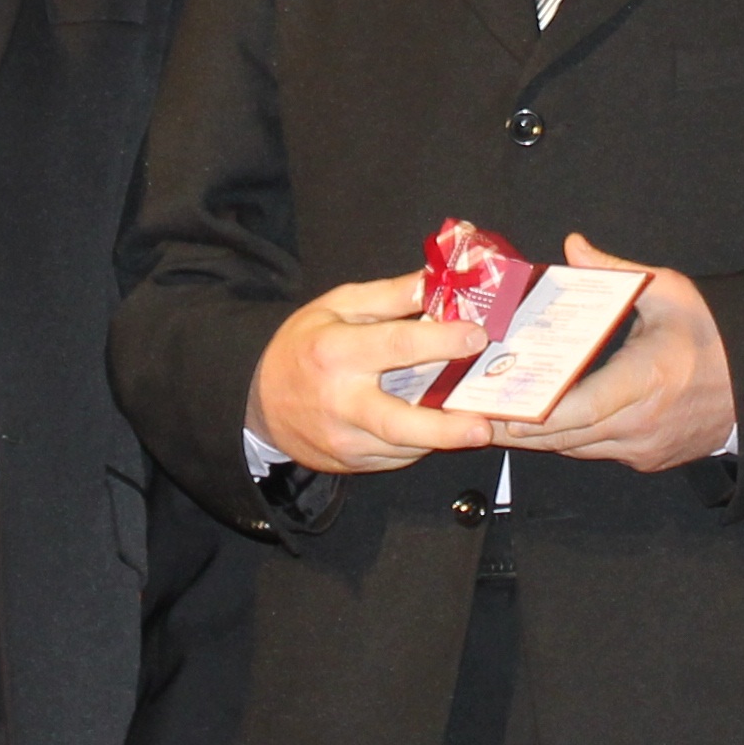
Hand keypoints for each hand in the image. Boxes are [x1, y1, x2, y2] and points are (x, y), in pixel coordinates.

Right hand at [244, 272, 496, 475]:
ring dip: (442, 439)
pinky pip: (397, 458)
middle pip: (397, 421)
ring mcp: (344, 438)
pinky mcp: (352, 463)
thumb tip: (436, 281)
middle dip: (444, 428)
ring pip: (403, 446)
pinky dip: (422, 445)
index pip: (394, 345)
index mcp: (336, 351)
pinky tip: (438, 431)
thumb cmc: (303, 346)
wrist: (260, 401)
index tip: (476, 336)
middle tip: (483, 426)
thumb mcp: (336, 307)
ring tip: (476, 428)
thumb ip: (388, 296)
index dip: (439, 340)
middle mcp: (339, 400)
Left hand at [490, 235, 737, 472]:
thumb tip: (572, 245)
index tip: (498, 406)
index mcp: (646, 380)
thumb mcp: (669, 291)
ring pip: (577, 449)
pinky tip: (538, 422)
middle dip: (517, 428)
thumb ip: (616, 271)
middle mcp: (642, 423)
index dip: (535, 412)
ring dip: (538, 437)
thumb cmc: (712, 334)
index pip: (581, 406)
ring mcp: (646, 448)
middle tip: (472, 413)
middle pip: (567, 435)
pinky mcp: (649, 460)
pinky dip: (567, 439)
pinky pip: (596, 453)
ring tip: (491, 419)